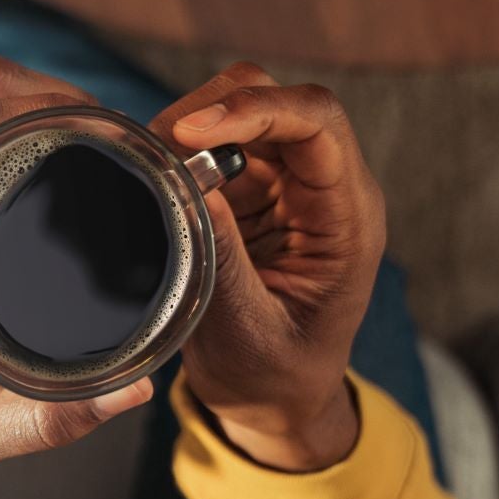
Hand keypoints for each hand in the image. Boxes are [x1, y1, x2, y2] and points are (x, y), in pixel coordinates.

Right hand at [152, 64, 386, 471]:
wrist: (275, 401)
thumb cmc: (275, 378)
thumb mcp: (248, 330)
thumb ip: (225, 259)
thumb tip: (192, 184)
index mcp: (347, 218)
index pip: (318, 122)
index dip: (256, 108)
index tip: (190, 134)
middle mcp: (323, 187)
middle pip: (276, 97)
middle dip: (212, 111)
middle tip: (156, 154)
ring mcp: (286, 184)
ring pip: (240, 109)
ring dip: (189, 127)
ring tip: (150, 172)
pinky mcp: (251, 190)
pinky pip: (213, 142)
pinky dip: (177, 149)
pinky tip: (153, 180)